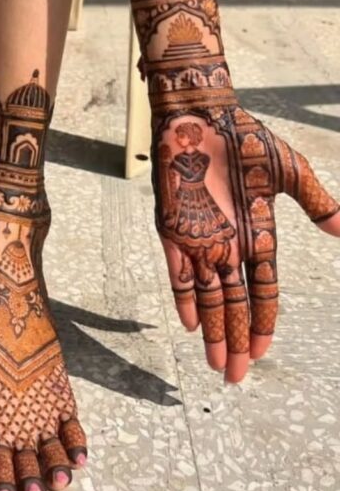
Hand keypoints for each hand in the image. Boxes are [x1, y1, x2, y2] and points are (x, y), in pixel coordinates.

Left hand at [152, 105, 338, 381]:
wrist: (202, 113)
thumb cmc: (246, 137)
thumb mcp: (291, 172)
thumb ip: (317, 203)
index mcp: (257, 232)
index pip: (262, 289)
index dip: (264, 321)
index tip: (264, 352)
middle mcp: (227, 242)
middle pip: (234, 302)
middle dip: (236, 340)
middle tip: (235, 377)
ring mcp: (199, 235)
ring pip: (208, 294)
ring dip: (212, 329)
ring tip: (216, 363)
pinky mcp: (173, 224)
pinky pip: (178, 267)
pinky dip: (184, 294)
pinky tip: (190, 322)